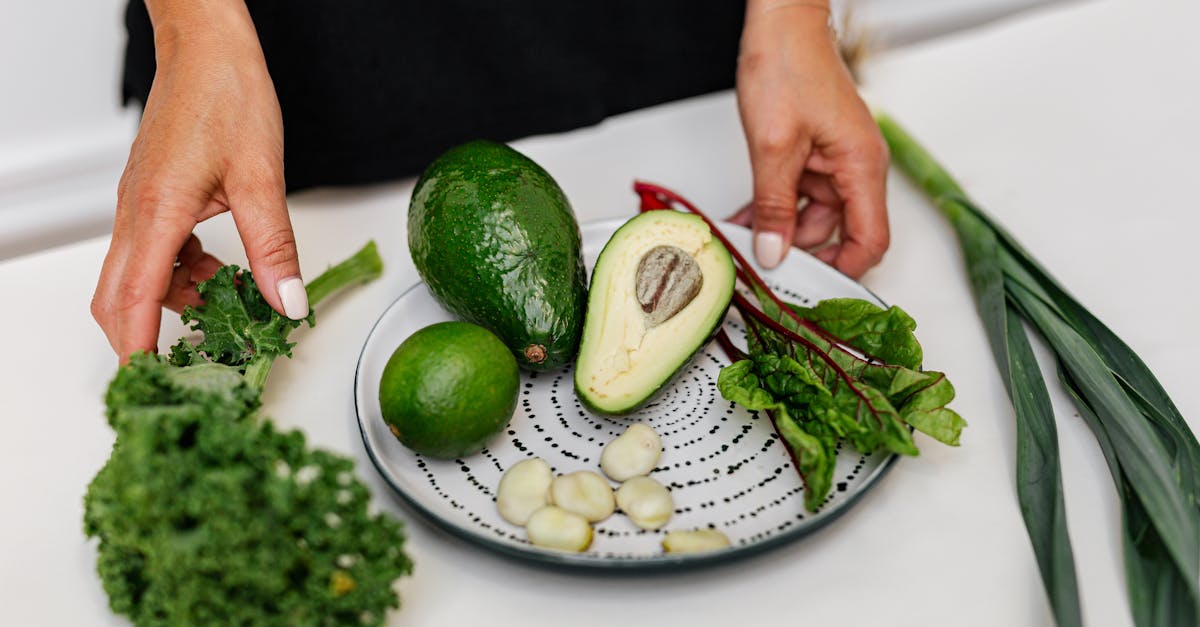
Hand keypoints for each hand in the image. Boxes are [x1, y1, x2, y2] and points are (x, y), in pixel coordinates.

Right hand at [92, 0, 304, 361]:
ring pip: (136, 275)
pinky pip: (152, 251)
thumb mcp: (262, 178)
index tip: (147, 383)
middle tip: (183, 363)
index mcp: (157, 212)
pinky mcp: (150, 195)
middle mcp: (136, 212)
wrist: (208, 48)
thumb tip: (286, 302)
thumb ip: (273, 246)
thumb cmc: (227, 96)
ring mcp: (138, 204)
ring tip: (227, 304)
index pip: (136, 298)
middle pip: (119, 295)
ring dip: (172, 301)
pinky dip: (179, 273)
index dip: (138, 346)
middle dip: (142, 335)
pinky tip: (219, 269)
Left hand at [732, 0, 889, 276]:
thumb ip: (774, 205)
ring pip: (812, 215)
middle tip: (766, 274)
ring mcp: (832, 161)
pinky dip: (773, 208)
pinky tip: (745, 220)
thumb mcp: (773, 147)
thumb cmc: (789, 65)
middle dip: (802, 253)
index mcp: (860, 167)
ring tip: (745, 245)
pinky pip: (796, 194)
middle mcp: (854, 167)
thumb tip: (773, 252)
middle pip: (838, 232)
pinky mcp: (811, 153)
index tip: (813, 291)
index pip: (870, 239)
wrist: (781, 23)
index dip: (845, 270)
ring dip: (780, 231)